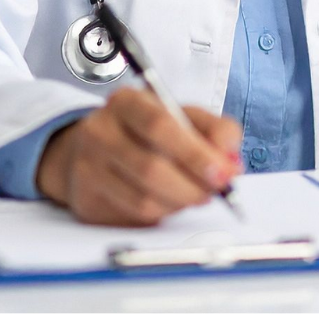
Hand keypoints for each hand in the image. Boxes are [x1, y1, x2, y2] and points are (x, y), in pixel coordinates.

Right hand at [36, 88, 242, 225]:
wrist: (93, 150)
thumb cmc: (147, 131)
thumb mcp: (184, 116)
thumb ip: (216, 131)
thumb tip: (231, 161)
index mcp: (126, 102)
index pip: (160, 125)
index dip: (195, 153)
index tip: (222, 172)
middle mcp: (100, 132)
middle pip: (151, 168)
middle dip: (193, 185)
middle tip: (217, 191)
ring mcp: (88, 168)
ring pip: (144, 199)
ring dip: (181, 203)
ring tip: (196, 195)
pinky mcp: (87, 200)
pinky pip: (134, 216)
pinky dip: (163, 213)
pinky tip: (171, 201)